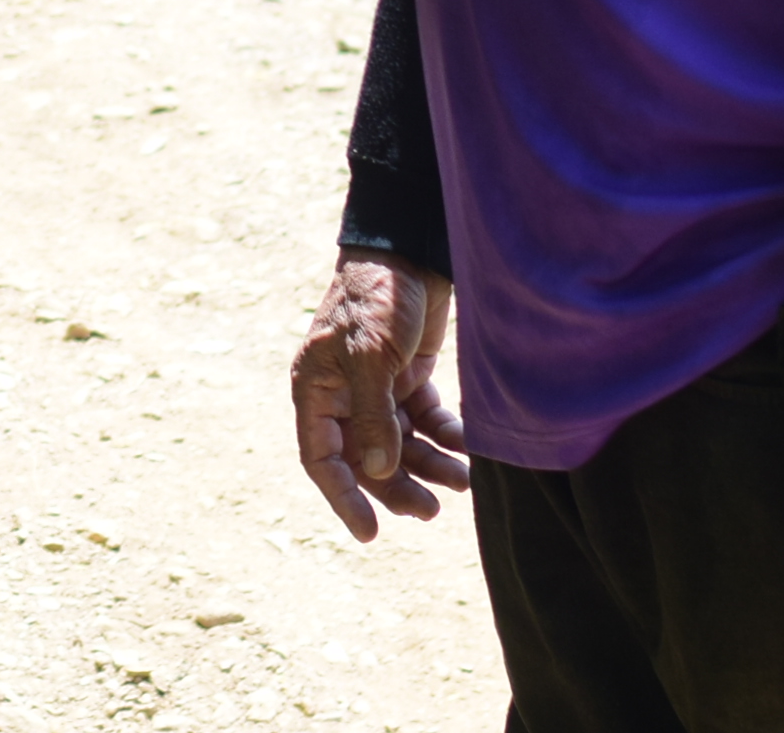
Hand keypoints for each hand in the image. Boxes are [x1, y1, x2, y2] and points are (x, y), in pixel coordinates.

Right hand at [291, 253, 471, 538]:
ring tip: (463, 480)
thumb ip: (374, 415)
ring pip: (399, 446)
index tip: (369, 533)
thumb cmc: (377, 298)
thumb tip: (379, 471)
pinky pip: (425, 423)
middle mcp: (342, 394)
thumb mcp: (371, 356)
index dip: (343, 498)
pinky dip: (445, 438)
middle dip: (397, 487)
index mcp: (316, 389)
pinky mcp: (408, 378)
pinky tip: (467, 447)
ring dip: (429, 467)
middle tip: (432, 511)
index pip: (321, 457)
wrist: (411, 250)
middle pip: (365, 460)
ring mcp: (376, 387)